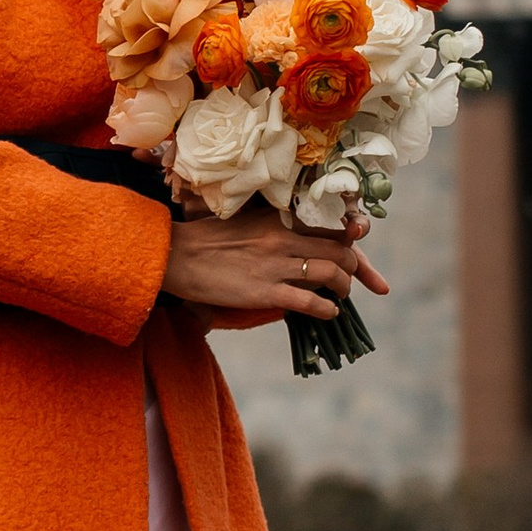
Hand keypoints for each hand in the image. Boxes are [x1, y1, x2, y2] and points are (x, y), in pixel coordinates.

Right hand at [161, 201, 358, 324]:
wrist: (176, 255)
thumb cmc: (208, 238)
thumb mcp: (248, 220)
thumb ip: (277, 226)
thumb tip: (301, 237)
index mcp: (279, 218)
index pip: (330, 223)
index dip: (352, 236)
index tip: (355, 244)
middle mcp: (283, 238)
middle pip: (340, 249)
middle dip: (353, 266)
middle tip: (350, 276)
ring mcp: (275, 265)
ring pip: (331, 273)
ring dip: (344, 287)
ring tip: (341, 294)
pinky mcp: (265, 292)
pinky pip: (310, 301)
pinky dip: (327, 310)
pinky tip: (328, 313)